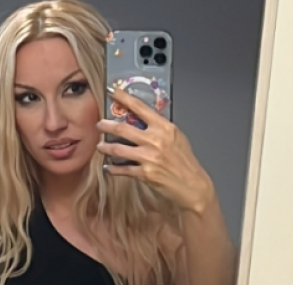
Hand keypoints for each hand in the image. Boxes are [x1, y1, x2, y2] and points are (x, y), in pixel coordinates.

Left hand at [96, 88, 213, 213]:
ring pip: (117, 149)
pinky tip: (108, 168)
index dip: (124, 98)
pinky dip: (112, 169)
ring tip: (100, 146)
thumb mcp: (177, 137)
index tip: (113, 92)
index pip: (141, 108)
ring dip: (105, 147)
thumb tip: (142, 120)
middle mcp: (155, 140)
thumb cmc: (185, 161)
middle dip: (106, 126)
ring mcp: (149, 157)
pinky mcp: (144, 173)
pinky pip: (122, 169)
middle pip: (123, 129)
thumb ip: (160, 128)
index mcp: (164, 127)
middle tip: (99, 125)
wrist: (192, 185)